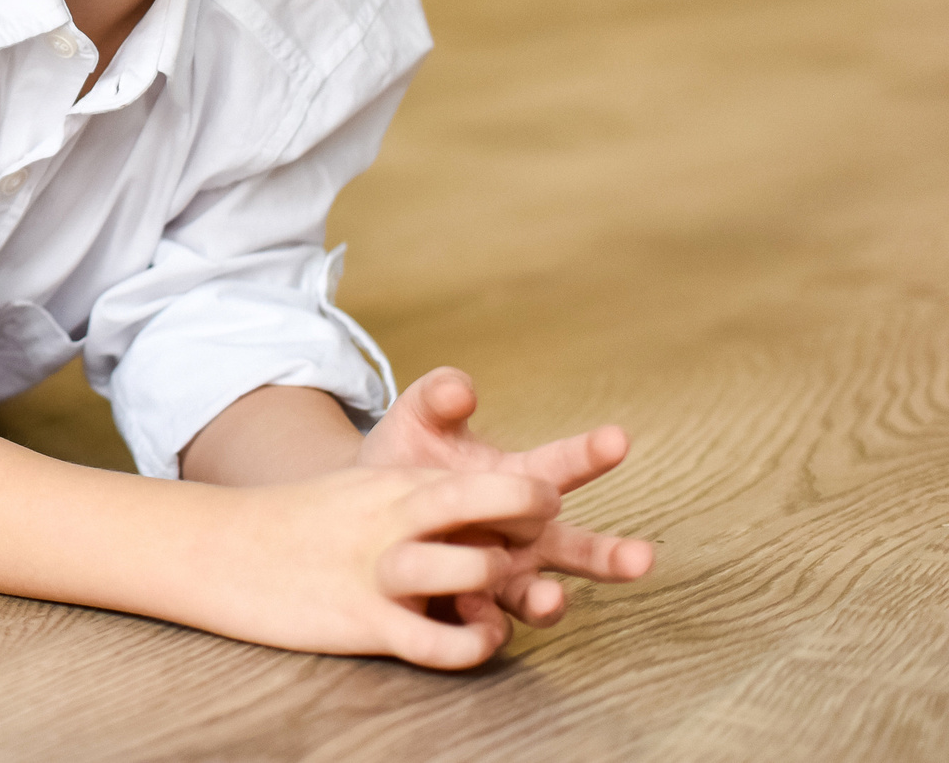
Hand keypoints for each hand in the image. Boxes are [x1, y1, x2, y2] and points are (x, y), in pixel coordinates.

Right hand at [196, 464, 565, 669]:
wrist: (216, 546)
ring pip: (462, 567)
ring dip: (493, 576)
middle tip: (545, 527)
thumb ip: (411, 496)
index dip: (523, 494)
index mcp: (391, 486)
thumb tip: (472, 510)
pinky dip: (470, 646)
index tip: (543, 512)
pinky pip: (432, 641)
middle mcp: (390, 519)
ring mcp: (377, 569)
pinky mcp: (361, 620)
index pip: (475, 478)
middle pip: (473, 497)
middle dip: (524, 506)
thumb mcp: (356, 492)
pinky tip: (483, 641)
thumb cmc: (294, 525)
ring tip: (499, 595)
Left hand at [358, 367, 655, 625]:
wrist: (363, 512)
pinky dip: (479, 616)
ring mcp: (497, 576)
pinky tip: (469, 608)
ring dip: (547, 601)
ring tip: (551, 599)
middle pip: (575, 549)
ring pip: (536, 596)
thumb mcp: (416, 421)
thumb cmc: (404, 461)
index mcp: (519, 483)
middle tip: (643, 558)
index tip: (619, 437)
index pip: (564, 467)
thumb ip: (438, 399)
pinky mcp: (464, 609)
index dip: (590, 454)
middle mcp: (523, 537)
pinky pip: (481, 620)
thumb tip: (459, 386)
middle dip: (610, 555)